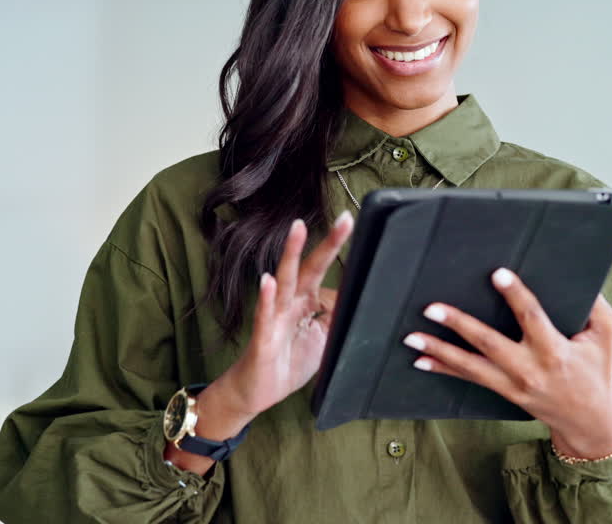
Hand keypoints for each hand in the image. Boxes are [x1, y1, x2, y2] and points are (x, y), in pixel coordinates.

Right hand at [165, 213, 352, 474]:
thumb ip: (336, 318)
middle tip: (345, 219)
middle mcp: (290, 303)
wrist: (257, 392)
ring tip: (297, 228)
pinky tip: (267, 281)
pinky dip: (266, 298)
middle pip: (310, 267)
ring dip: (291, 254)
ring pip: (285, 281)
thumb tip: (354, 299)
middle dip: (326, 244)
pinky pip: (264, 316)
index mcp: (306, 302)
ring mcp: (275, 317)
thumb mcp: (324, 340)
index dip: (338, 256)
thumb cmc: (288, 362)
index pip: (325, 274)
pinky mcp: (263, 338)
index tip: (350, 224)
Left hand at [402, 268, 611, 459]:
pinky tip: (420, 360)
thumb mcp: (606, 335)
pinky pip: (469, 379)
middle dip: (459, 324)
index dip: (515, 295)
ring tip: (412, 337)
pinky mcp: (503, 392)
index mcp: (555, 350)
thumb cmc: (597, 370)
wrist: (589, 420)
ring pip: (471, 366)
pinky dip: (443, 369)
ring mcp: (513, 384)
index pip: (532, 318)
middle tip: (432, 308)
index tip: (498, 274)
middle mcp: (530, 369)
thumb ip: (596, 305)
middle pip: (489, 344)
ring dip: (439, 350)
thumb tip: (582, 275)